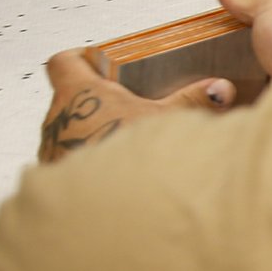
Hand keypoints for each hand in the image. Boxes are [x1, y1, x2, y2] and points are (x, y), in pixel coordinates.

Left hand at [37, 47, 234, 163]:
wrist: (107, 211)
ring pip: (69, 133)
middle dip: (94, 103)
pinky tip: (114, 177)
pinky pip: (70, 164)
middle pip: (67, 98)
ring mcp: (52, 150)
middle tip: (123, 108)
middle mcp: (56, 119)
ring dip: (90, 136)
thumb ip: (193, 101)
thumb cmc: (126, 159)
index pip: (63, 62)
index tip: (96, 62)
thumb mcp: (169, 122)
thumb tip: (220, 88)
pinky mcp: (55, 179)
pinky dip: (88, 167)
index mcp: (78, 92)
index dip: (79, 59)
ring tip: (122, 145)